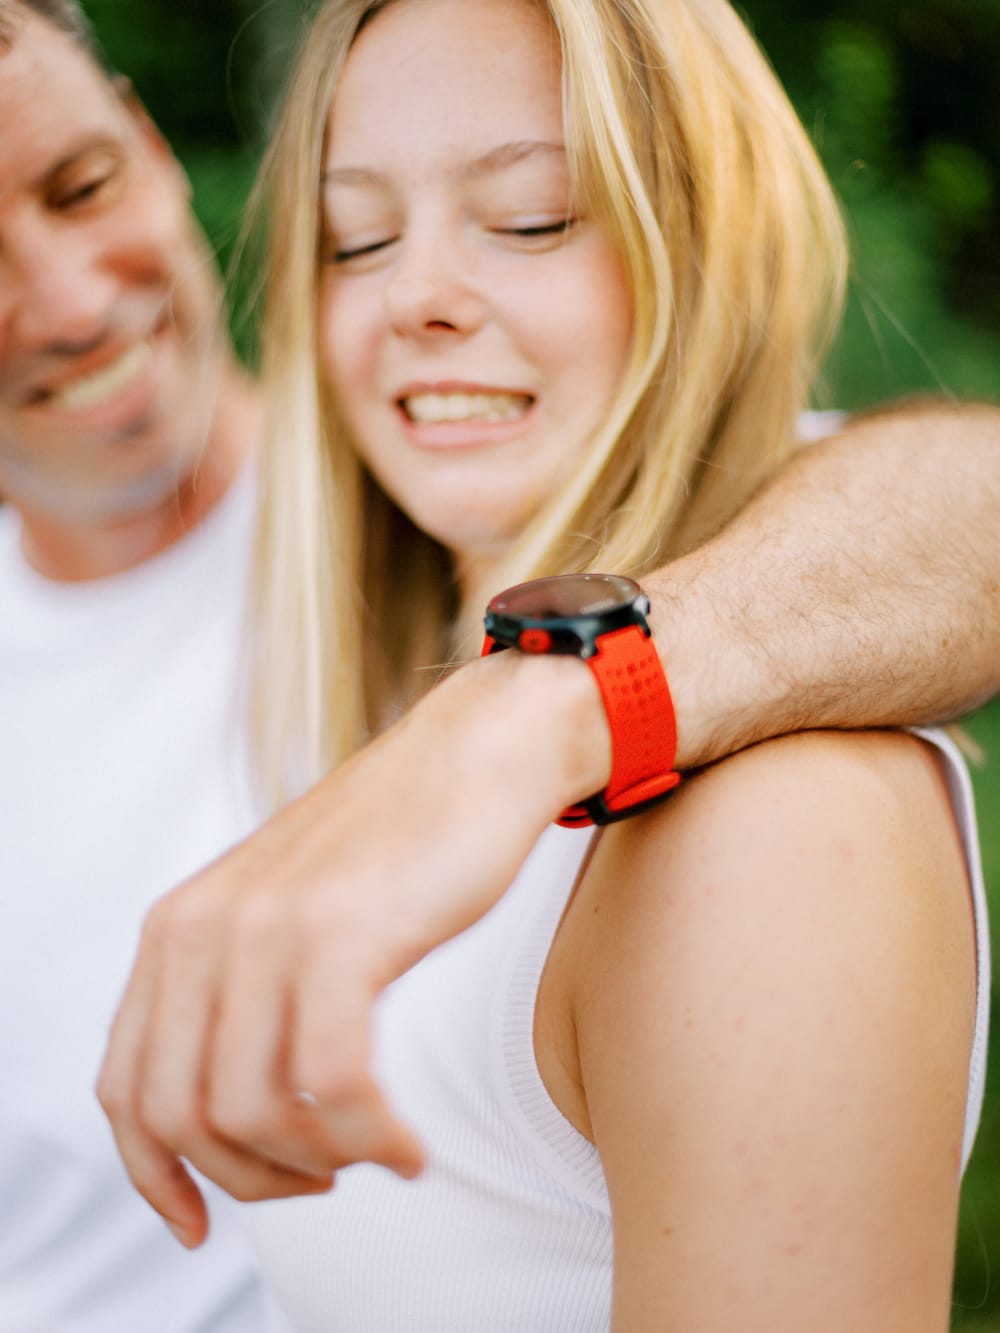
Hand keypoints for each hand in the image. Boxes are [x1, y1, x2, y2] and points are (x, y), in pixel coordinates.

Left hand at [97, 650, 609, 1245]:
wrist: (474, 757)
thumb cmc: (396, 847)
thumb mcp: (283, 914)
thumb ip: (237, 991)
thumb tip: (227, 1117)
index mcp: (178, 927)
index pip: (125, 1089)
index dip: (156, 1177)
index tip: (204, 1223)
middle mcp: (204, 927)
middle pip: (182, 1116)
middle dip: (252, 1181)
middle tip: (323, 1179)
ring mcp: (269, 927)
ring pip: (253, 1111)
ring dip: (320, 1164)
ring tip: (376, 1153)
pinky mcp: (343, 932)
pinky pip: (331, 1085)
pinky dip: (369, 1139)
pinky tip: (407, 1145)